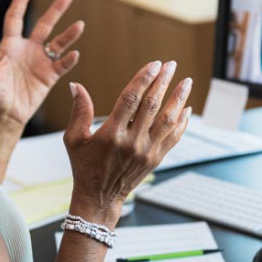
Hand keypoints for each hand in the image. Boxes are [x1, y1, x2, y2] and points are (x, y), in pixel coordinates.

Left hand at [0, 0, 83, 133]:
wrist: (5, 115)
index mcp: (11, 45)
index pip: (16, 17)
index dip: (21, 1)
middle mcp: (28, 49)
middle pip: (44, 24)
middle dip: (57, 9)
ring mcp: (40, 61)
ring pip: (58, 43)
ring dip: (69, 34)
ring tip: (80, 25)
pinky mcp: (49, 76)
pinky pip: (62, 64)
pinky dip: (69, 59)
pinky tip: (75, 54)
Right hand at [63, 61, 191, 225]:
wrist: (100, 197)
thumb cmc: (84, 166)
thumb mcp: (74, 139)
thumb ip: (78, 111)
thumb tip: (75, 85)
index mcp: (111, 134)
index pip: (131, 100)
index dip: (143, 79)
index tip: (154, 64)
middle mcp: (132, 142)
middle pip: (152, 106)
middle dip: (163, 82)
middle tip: (171, 65)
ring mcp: (147, 152)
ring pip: (167, 120)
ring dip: (178, 99)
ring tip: (186, 82)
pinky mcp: (156, 159)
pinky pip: (173, 137)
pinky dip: (182, 122)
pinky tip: (186, 108)